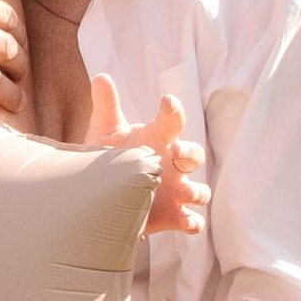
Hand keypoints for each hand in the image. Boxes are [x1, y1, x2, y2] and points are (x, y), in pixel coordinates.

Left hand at [84, 73, 209, 234]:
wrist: (100, 194)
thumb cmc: (110, 155)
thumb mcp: (105, 130)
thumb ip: (106, 105)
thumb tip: (101, 77)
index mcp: (159, 138)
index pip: (173, 121)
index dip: (174, 110)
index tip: (167, 102)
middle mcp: (172, 163)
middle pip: (195, 155)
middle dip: (191, 153)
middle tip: (176, 152)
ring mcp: (176, 191)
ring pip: (200, 191)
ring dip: (196, 191)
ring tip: (184, 192)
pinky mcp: (172, 216)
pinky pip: (192, 221)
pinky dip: (193, 222)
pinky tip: (187, 222)